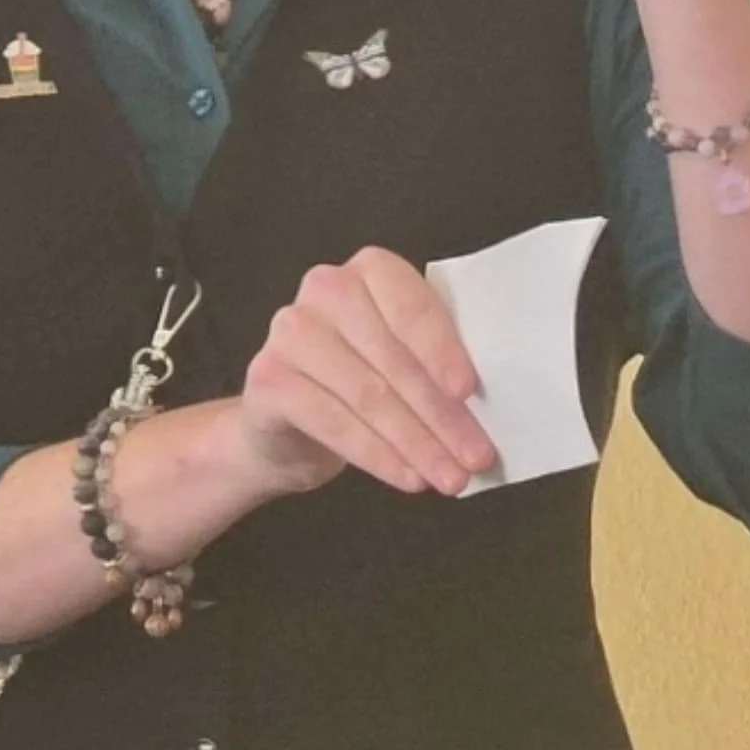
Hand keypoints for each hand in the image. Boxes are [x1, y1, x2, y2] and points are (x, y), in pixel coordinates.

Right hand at [233, 247, 499, 497]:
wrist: (288, 421)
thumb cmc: (365, 382)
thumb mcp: (404, 359)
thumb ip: (436, 364)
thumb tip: (482, 408)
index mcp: (371, 270)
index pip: (410, 305)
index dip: (442, 349)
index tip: (470, 392)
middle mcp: (324, 289)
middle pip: (393, 357)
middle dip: (441, 415)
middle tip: (476, 457)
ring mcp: (289, 331)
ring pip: (367, 394)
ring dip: (416, 443)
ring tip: (450, 478)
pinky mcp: (267, 378)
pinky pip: (332, 421)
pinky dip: (377, 455)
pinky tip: (408, 479)